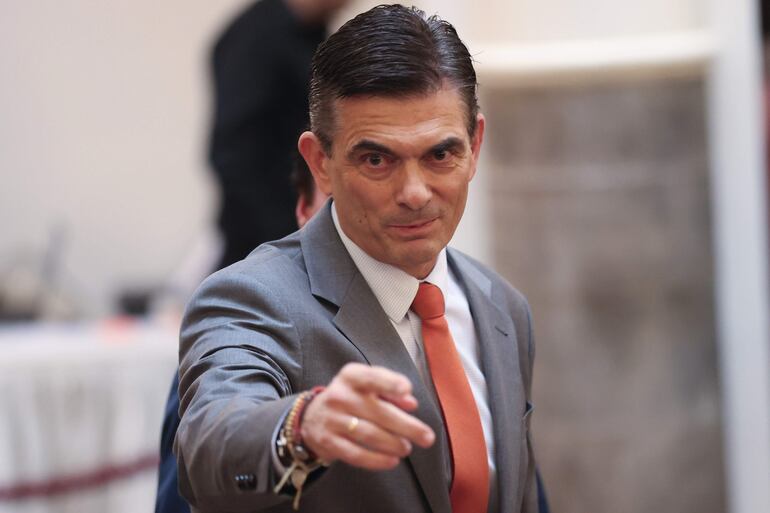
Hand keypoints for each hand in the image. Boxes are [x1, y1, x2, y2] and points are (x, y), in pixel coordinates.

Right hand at [300, 363, 434, 469]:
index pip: (372, 377)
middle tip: (427, 437)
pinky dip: (376, 460)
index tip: (406, 390)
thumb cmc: (350, 399)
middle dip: (406, 426)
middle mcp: (340, 395)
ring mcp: (332, 419)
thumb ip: (390, 390)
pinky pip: (356, 454)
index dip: (389, 383)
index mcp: (351, 376)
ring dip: (393, 444)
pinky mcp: (328, 442)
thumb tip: (411, 403)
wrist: (311, 418)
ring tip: (407, 448)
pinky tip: (392, 461)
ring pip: (369, 434)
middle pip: (378, 412)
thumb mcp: (366, 386)